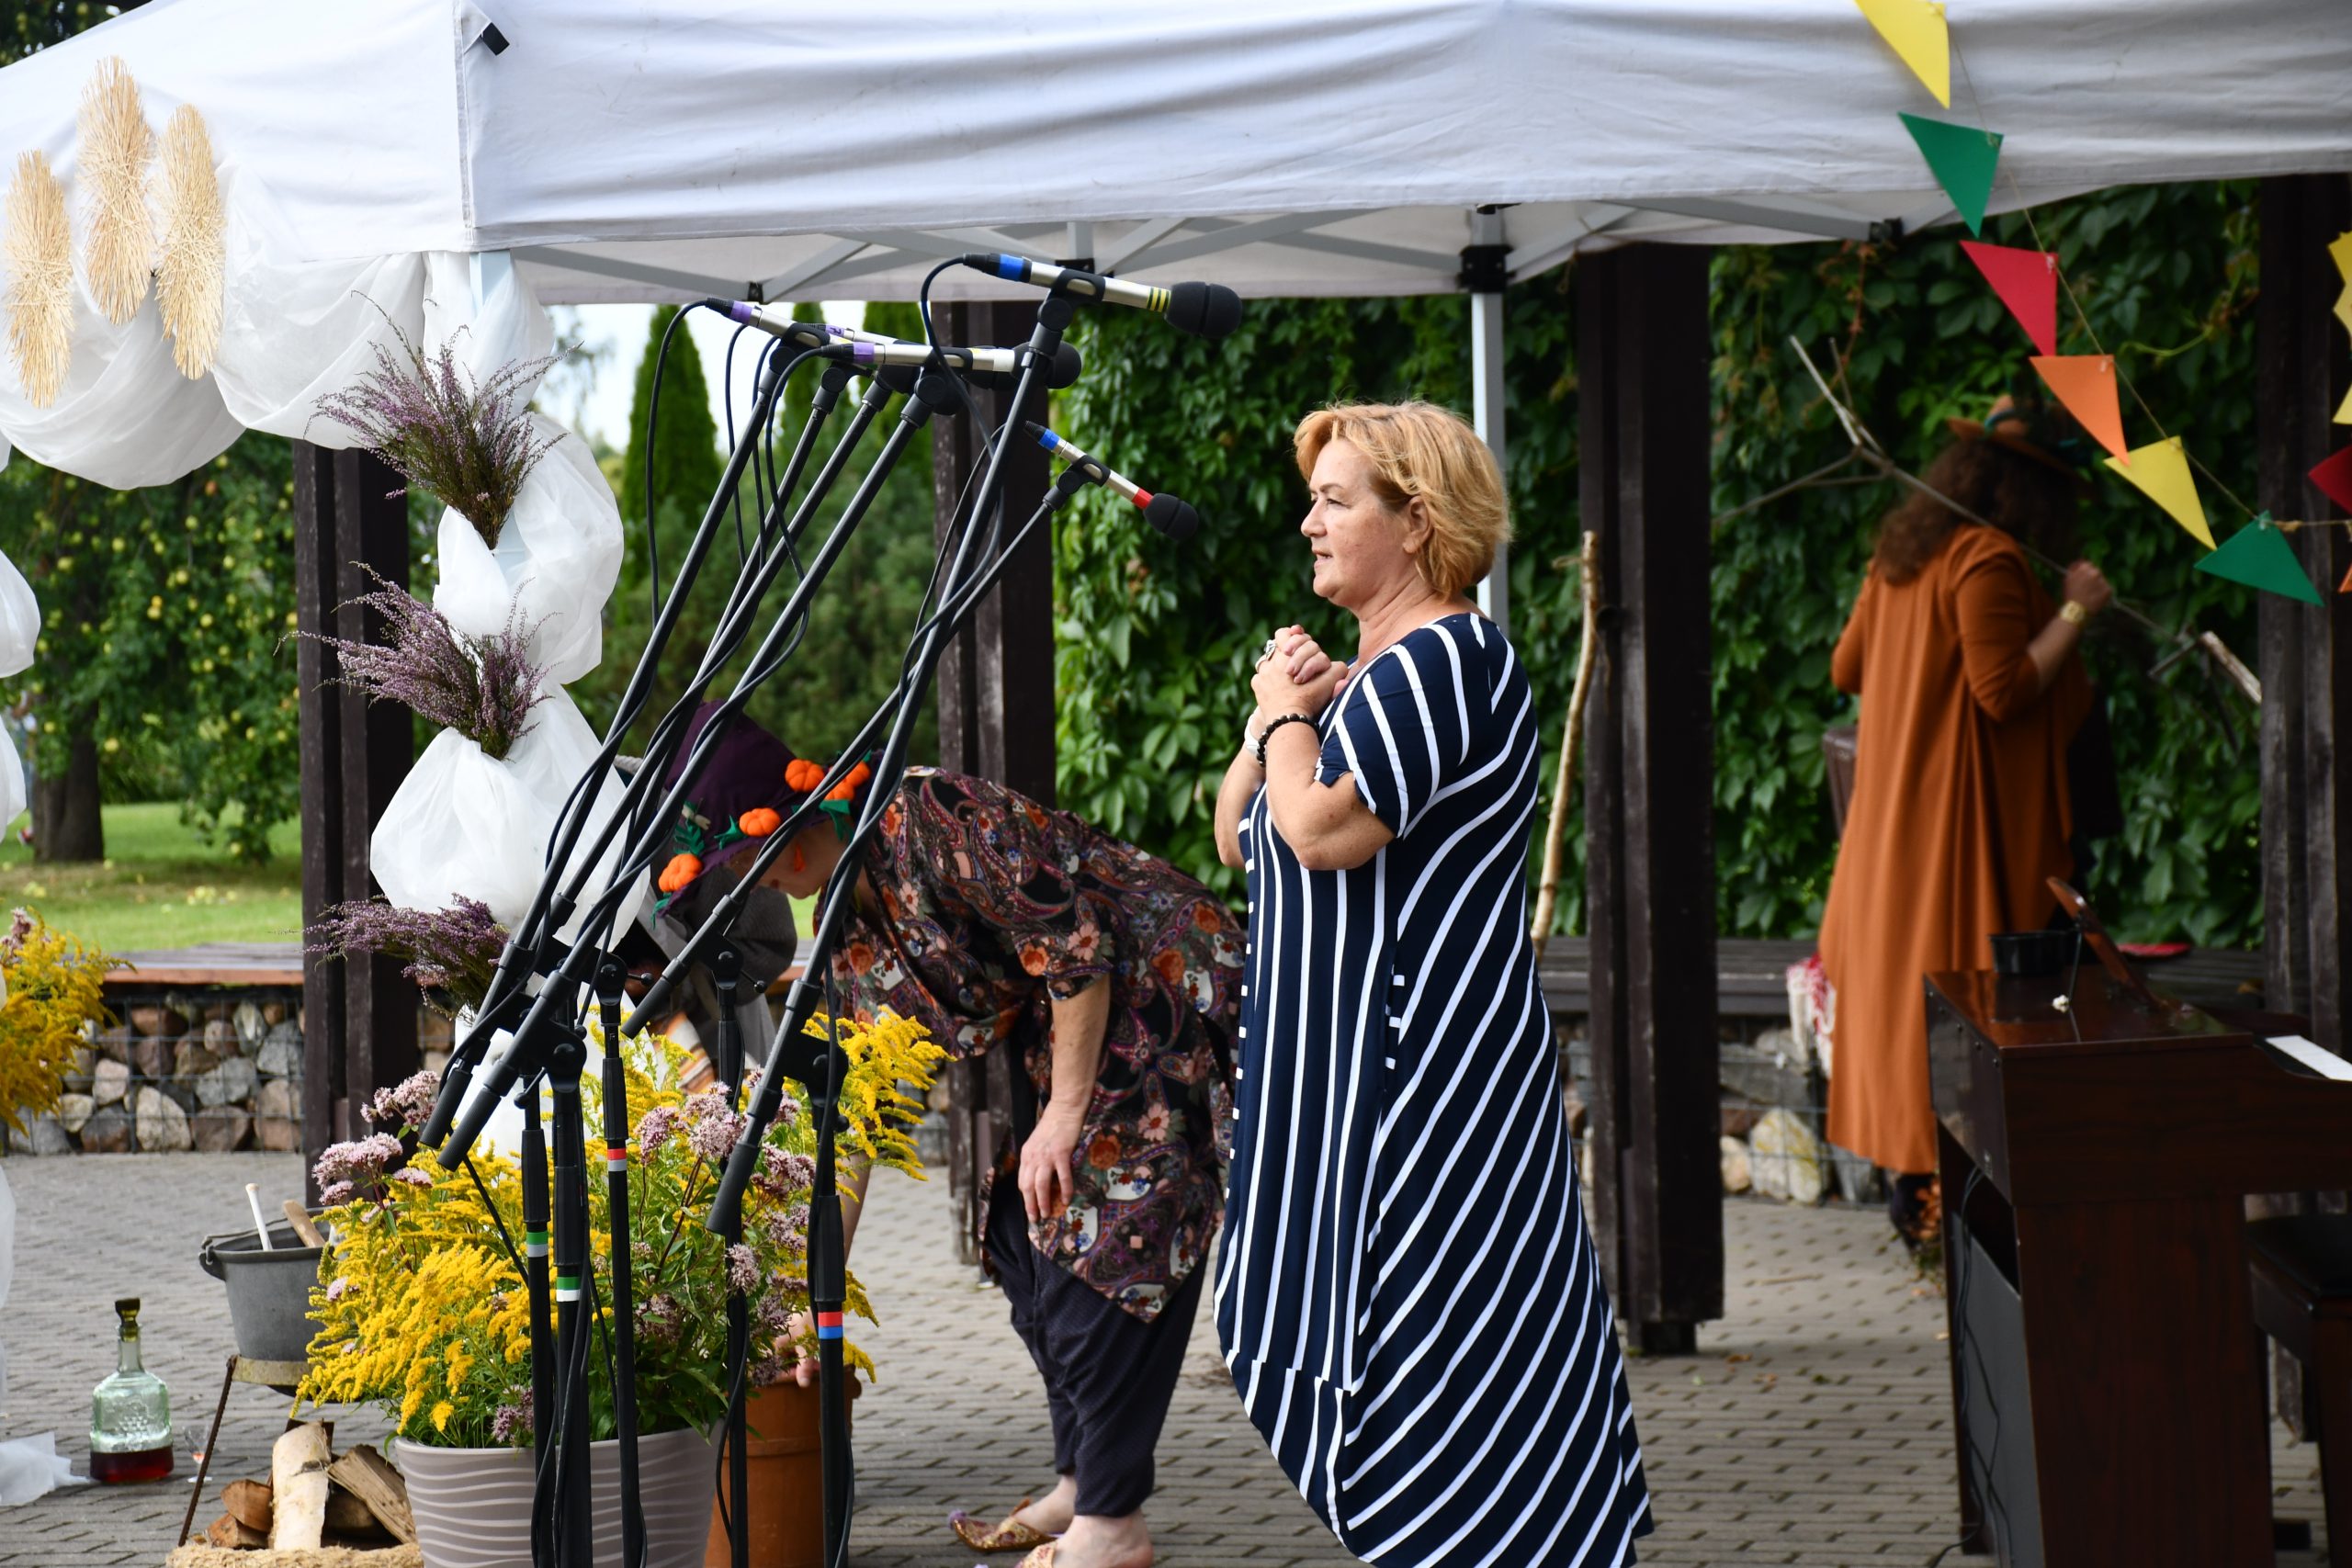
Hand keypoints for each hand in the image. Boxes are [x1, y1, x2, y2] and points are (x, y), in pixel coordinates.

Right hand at [780, 1312, 819, 1387]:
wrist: (816, 1303)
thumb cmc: (808, 1322)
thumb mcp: (808, 1347)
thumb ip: (804, 1366)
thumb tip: (803, 1384)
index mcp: (777, 1345)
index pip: (776, 1368)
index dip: (788, 1375)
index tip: (801, 1378)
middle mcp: (779, 1342)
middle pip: (785, 1362)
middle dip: (800, 1369)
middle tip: (814, 1370)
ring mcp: (787, 1338)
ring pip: (794, 1356)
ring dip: (805, 1362)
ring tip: (817, 1364)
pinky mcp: (796, 1334)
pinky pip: (798, 1349)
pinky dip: (807, 1354)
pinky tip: (816, 1357)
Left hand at [1017, 1105, 1081, 1222]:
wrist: (1064, 1109)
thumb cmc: (1052, 1124)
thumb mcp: (1037, 1141)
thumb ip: (1036, 1157)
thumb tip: (1039, 1174)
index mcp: (1026, 1155)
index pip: (1022, 1181)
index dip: (1026, 1197)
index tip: (1031, 1208)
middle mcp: (1033, 1157)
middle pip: (1028, 1187)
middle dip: (1030, 1205)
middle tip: (1035, 1218)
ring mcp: (1046, 1157)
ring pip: (1041, 1185)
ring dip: (1043, 1202)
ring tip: (1047, 1214)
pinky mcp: (1061, 1154)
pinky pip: (1062, 1177)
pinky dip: (1064, 1190)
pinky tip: (1066, 1199)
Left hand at [1252, 626, 1349, 720]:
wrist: (1288, 720)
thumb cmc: (1308, 700)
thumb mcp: (1328, 683)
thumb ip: (1337, 669)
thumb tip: (1339, 665)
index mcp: (1286, 654)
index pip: (1285, 633)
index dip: (1293, 638)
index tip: (1295, 649)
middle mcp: (1270, 660)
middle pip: (1275, 646)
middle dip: (1287, 655)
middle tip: (1293, 669)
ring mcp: (1261, 673)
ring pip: (1267, 661)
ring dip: (1276, 667)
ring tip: (1287, 679)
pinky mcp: (1257, 686)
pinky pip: (1260, 677)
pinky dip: (1268, 681)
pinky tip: (1278, 690)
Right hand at [2061, 560, 2110, 617]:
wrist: (2077, 611)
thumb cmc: (2070, 595)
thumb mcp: (2068, 579)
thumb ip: (2074, 568)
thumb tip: (2080, 562)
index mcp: (2084, 568)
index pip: (2088, 565)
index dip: (2085, 573)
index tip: (2083, 579)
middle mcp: (2095, 573)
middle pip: (2096, 572)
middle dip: (2093, 579)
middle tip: (2087, 588)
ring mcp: (2103, 581)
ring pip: (2102, 581)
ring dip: (2098, 586)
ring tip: (2091, 595)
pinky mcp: (2108, 590)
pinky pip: (2106, 589)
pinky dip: (2102, 593)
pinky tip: (2096, 599)